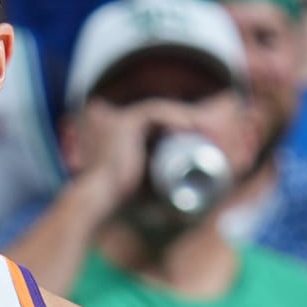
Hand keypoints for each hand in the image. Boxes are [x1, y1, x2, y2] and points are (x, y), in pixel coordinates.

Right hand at [63, 97, 212, 214]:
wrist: (103, 195)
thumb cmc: (121, 196)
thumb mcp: (143, 184)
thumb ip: (158, 179)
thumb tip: (185, 196)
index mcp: (117, 134)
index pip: (150, 123)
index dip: (173, 127)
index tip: (195, 140)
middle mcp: (115, 121)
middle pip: (156, 114)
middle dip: (181, 119)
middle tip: (203, 133)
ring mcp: (119, 119)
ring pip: (157, 109)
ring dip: (181, 116)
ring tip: (200, 129)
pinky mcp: (126, 121)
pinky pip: (155, 111)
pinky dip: (174, 116)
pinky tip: (188, 126)